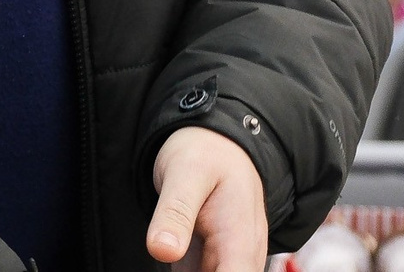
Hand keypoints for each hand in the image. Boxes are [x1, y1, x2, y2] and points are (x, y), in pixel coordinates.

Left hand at [147, 125, 267, 271]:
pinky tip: (166, 254)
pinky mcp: (209, 266)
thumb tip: (162, 252)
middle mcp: (241, 257)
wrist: (217, 144)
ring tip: (169, 250)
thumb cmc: (205, 152)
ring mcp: (226, 264)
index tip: (184, 268)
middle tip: (169, 253)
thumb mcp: (186, 172)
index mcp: (241, 237)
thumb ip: (175, 212)